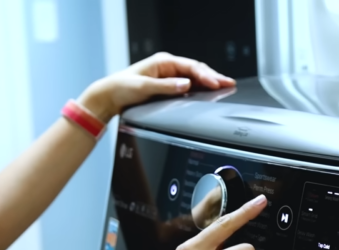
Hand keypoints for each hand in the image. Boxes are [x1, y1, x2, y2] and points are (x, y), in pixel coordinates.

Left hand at [79, 52, 235, 120]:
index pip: (190, 67)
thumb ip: (166, 87)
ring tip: (225, 86)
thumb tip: (185, 85)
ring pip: (194, 77)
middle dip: (213, 76)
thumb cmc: (122, 88)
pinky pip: (189, 85)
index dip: (206, 75)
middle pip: (196, 70)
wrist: (110, 97)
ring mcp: (168, 76)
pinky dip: (201, 88)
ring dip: (209, 82)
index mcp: (163, 62)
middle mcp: (167, 67)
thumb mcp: (143, 87)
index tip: (216, 83)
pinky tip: (209, 92)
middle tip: (229, 83)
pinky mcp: (168, 86)